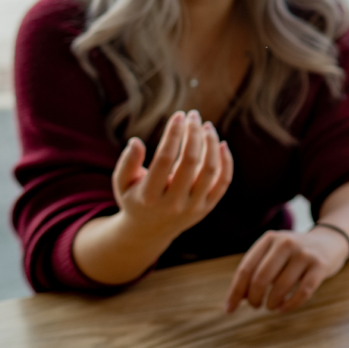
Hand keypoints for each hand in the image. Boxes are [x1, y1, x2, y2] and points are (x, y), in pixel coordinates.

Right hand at [111, 110, 232, 241]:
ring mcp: (193, 207)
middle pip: (190, 162)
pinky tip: (221, 144)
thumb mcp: (122, 183)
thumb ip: (127, 162)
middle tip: (193, 115)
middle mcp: (173, 203)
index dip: (173, 134)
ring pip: (210, 170)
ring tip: (207, 126)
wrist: (150, 231)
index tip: (178, 116)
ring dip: (211, 144)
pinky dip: (226, 162)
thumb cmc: (135, 198)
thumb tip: (136, 141)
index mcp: (149, 195)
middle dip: (193, 134)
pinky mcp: (207, 208)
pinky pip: (222, 182)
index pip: (165, 159)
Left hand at [224, 227, 348, 313]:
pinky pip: (302, 292)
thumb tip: (236, 300)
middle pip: (260, 278)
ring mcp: (305, 254)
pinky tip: (284, 308)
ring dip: (272, 303)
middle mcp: (286, 243)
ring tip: (271, 306)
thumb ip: (255, 271)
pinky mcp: (320, 266)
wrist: (330, 241)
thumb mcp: (274, 253)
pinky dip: (290, 305)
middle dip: (254, 298)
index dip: (235, 292)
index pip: (246, 269)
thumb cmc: (293, 254)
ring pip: (280, 287)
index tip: (229, 309)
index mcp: (270, 238)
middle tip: (255, 306)